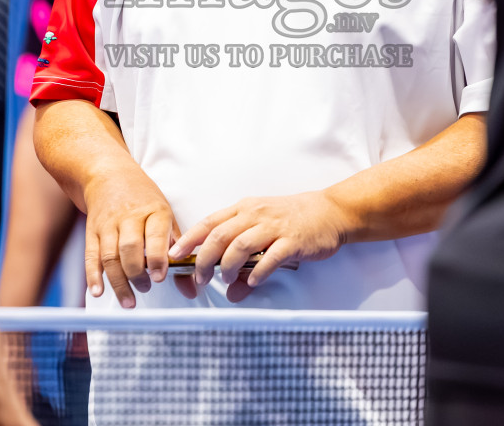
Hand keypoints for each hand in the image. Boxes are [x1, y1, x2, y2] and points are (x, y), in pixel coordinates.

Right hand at [82, 165, 179, 307]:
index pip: (156, 235)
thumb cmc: (144, 200)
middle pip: (130, 248)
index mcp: (154, 211)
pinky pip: (91, 256)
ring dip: (118, 281)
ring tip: (129, 301)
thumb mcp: (166, 217)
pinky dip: (93, 276)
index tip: (161, 277)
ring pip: (110, 255)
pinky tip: (98, 291)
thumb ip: (178, 252)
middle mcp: (129, 216)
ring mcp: (108, 224)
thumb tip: (192, 288)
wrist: (109, 175)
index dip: (158, 258)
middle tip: (146, 288)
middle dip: (137, 273)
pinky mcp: (92, 231)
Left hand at [170, 191, 352, 301]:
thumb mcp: (264, 233)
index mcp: (244, 209)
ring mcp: (275, 227)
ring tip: (226, 280)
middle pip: (220, 235)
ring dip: (228, 266)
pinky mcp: (293, 241)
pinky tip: (254, 281)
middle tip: (198, 278)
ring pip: (241, 245)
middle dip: (204, 259)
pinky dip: (258, 272)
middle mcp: (256, 215)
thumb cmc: (292, 220)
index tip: (174, 254)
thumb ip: (245, 261)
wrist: (330, 211)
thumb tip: (232, 293)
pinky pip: (271, 257)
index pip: (210, 222)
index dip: (189, 238)